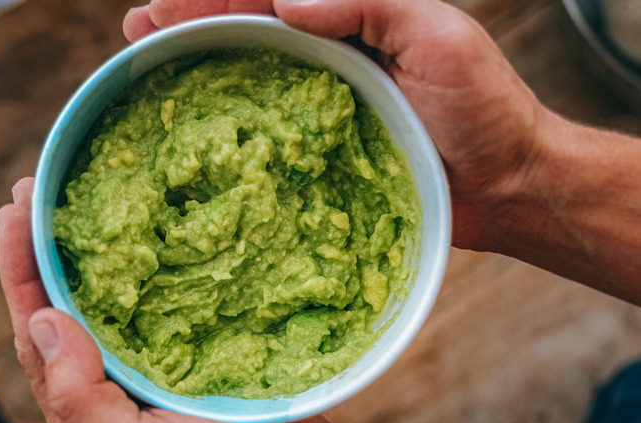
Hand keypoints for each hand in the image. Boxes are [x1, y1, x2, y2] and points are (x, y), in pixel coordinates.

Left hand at [0, 177, 341, 422]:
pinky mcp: (214, 348)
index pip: (42, 324)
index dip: (21, 265)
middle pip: (76, 299)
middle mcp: (124, 373)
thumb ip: (82, 398)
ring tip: (91, 199)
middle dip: (53, 244)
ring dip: (105, 248)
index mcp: (93, 397)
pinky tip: (173, 233)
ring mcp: (169, 359)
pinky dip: (174, 264)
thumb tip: (46, 321)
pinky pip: (186, 298)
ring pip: (126, 296)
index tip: (14, 209)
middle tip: (40, 187)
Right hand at [123, 0, 640, 302]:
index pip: (268, 0)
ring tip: (145, 64)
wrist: (506, 184)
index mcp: (350, 24)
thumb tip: (287, 0)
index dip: (212, 0)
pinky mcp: (322, 155)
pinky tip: (197, 129)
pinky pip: (267, 135)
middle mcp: (328, 60)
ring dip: (197, 69)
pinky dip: (229, 127)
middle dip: (189, 25)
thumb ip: (369, 5)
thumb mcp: (439, 37)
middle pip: (246, 32)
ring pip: (248, 79)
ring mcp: (322, 110)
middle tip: (136, 31)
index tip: (162, 7)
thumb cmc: (483, 108)